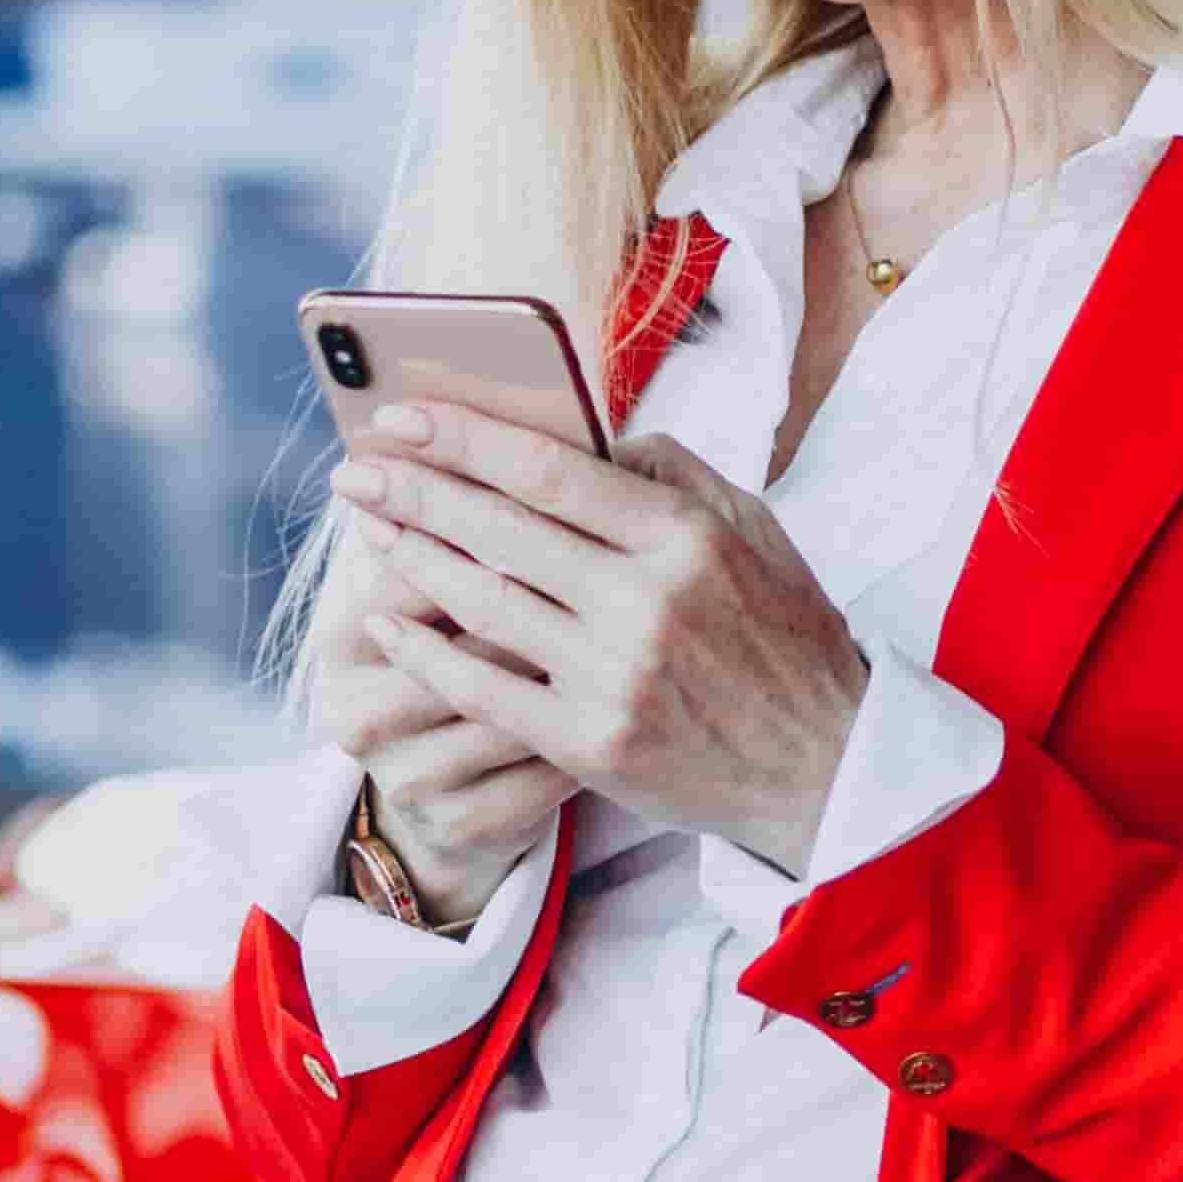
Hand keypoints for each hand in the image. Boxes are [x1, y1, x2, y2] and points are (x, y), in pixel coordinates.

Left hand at [332, 400, 865, 876]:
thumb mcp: (755, 529)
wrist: (826, 764)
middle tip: (355, 471)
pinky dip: (427, 654)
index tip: (402, 417)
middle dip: (414, 492)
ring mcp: (613, 675)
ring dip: (411, 561)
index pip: (547, 468)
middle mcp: (644, 601)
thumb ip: (671, 474)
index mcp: (684, 534)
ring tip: (369, 529)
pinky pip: (484, 688)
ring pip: (482, 603)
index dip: (462, 438)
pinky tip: (388, 626)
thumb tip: (586, 438)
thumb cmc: (786, 638)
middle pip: (498, 529)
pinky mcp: (589, 742)